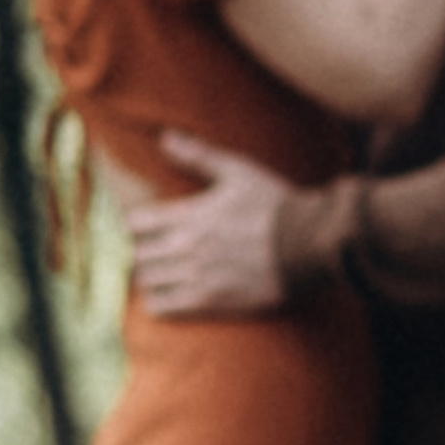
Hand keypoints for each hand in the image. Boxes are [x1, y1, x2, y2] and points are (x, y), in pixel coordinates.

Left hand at [124, 136, 295, 316]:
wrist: (310, 244)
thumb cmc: (276, 205)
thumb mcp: (238, 171)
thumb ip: (198, 156)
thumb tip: (164, 137)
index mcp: (189, 214)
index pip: (135, 222)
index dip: (135, 225)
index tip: (144, 226)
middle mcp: (187, 246)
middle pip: (137, 255)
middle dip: (140, 252)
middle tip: (151, 253)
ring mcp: (197, 276)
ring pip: (147, 281)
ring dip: (149, 277)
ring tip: (159, 275)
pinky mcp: (211, 301)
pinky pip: (165, 308)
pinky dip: (158, 303)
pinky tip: (166, 297)